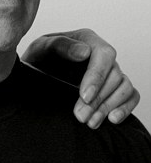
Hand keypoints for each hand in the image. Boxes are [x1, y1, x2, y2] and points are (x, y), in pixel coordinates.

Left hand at [22, 28, 139, 127]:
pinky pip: (131, 96)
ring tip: (90, 122)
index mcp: (87, 41)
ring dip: (108, 107)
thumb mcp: (41, 49)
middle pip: (114, 76)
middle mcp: (102, 56)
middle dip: (98, 99)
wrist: (32, 76)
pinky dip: (125, 108)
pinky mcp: (113, 89)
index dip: (97, 77)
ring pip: (124, 87)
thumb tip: (84, 52)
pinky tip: (111, 119)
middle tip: (80, 116)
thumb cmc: (38, 59)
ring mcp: (110, 73)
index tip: (85, 96)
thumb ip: (60, 46)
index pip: (104, 55)